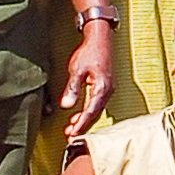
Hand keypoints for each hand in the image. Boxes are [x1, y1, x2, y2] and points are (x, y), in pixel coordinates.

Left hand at [56, 22, 117, 139]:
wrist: (101, 38)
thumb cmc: (90, 51)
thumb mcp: (77, 69)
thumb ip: (73, 88)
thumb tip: (66, 106)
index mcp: (102, 88)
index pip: (90, 112)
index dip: (80, 124)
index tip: (72, 134)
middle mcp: (108, 91)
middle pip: (94, 114)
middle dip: (82, 126)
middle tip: (69, 136)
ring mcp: (108, 89)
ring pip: (96, 110)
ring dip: (84, 120)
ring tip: (70, 128)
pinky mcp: (105, 86)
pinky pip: (97, 104)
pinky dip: (87, 112)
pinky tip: (78, 114)